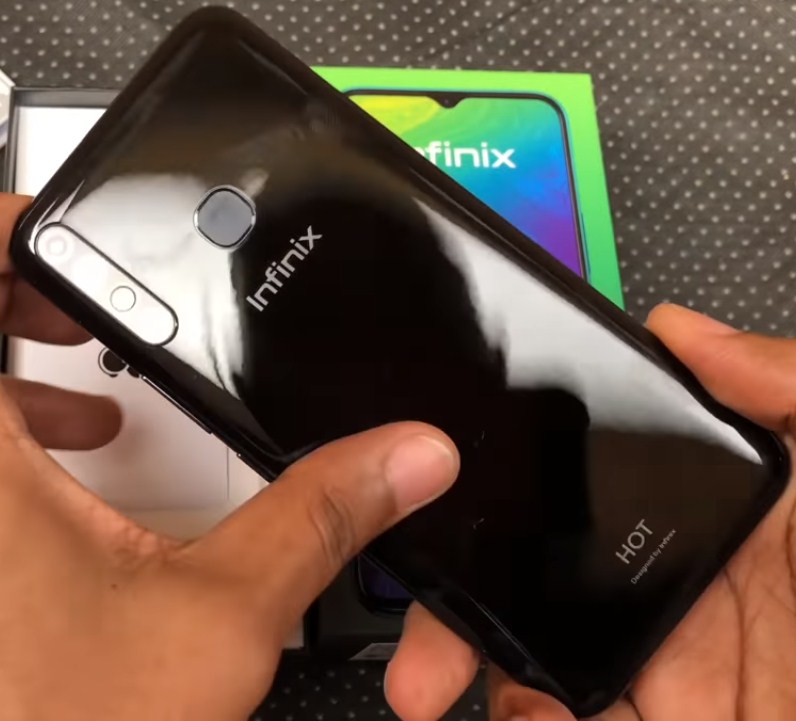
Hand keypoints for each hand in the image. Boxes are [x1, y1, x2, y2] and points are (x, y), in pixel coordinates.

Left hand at [0, 192, 459, 719]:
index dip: (1, 232)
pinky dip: (7, 427)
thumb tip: (406, 456)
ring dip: (5, 360)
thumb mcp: (221, 612)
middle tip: (72, 293)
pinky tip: (73, 456)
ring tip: (82, 374)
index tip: (50, 228)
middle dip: (12, 294)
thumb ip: (321, 514)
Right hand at [386, 305, 795, 720]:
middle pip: (532, 577)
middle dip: (461, 596)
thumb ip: (788, 386)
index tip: (450, 487)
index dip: (509, 486)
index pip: (579, 484)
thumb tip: (681, 330)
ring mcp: (661, 674)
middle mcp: (670, 590)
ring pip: (531, 657)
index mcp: (709, 515)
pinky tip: (522, 715)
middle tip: (420, 624)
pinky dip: (526, 719)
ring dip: (477, 662)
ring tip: (437, 679)